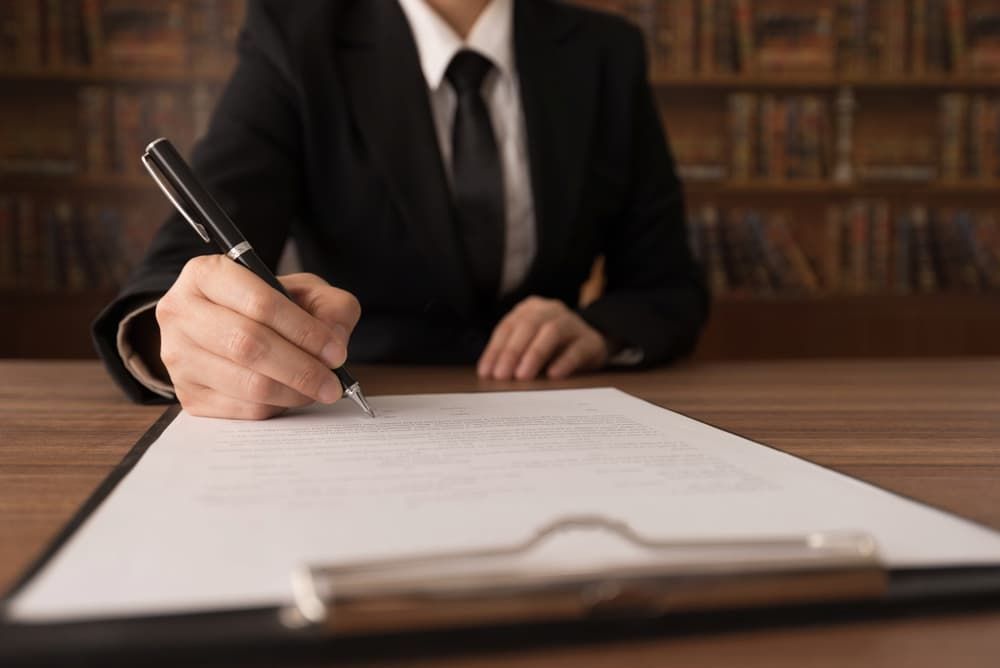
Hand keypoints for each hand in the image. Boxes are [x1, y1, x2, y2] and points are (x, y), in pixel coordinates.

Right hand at [156, 255, 360, 419]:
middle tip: (333, 383)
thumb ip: (330, 307)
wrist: (228, 327)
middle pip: (249, 346)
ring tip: (318, 389)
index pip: (260, 303)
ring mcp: (178, 357)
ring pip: (247, 383)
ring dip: (293, 392)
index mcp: (206, 274)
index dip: (304, 331)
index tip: (336, 352)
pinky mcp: (188, 395)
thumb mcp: (304, 290)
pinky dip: (276, 407)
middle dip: (302, 369)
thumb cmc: (268, 306)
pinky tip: (290, 395)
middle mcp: (180, 312)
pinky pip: (242, 409)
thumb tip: (333, 342)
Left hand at [477, 296, 609, 380]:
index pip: (508, 327)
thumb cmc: (553, 347)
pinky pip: (577, 349)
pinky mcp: (591, 340)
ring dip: (534, 354)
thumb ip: (512, 355)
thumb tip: (489, 374)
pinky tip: (553, 375)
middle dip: (512, 352)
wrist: (593, 343)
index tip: (486, 372)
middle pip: (528, 326)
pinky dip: (564, 362)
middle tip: (502, 376)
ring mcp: (573, 323)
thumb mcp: (530, 345)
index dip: (495, 349)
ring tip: (522, 376)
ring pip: (551, 332)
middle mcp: (551, 310)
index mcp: (530, 309)